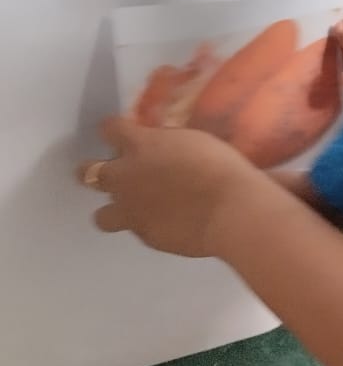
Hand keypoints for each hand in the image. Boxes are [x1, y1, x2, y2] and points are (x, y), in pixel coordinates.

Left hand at [79, 117, 259, 256]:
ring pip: (101, 215)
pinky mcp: (145, 237)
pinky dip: (146, 225)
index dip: (114, 130)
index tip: (122, 131)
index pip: (110, 129)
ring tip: (133, 208)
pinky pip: (136, 230)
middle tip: (113, 172)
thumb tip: (164, 147)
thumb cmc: (222, 167)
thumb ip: (170, 144)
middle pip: (88, 173)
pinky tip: (167, 223)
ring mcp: (131, 211)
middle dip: (94, 171)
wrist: (232, 209)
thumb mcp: (194, 141)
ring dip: (113, 208)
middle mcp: (125, 177)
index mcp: (140, 145)